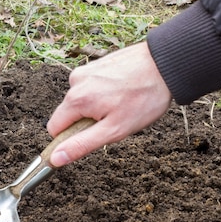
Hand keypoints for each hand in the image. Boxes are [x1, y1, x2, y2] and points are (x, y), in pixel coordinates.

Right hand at [46, 42, 171, 166]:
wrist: (166, 63)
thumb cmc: (144, 97)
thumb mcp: (114, 130)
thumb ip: (81, 145)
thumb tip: (55, 158)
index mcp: (76, 100)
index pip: (54, 129)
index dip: (70, 138)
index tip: (92, 136)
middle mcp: (75, 82)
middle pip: (67, 113)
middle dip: (85, 121)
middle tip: (114, 119)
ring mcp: (85, 70)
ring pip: (79, 100)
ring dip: (94, 106)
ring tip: (121, 103)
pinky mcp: (95, 64)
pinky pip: (89, 86)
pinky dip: (101, 92)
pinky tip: (122, 90)